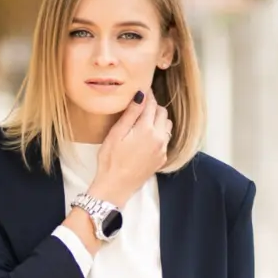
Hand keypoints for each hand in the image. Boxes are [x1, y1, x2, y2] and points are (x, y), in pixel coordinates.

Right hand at [90, 89, 171, 207]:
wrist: (115, 187)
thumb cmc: (110, 160)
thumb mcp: (116, 133)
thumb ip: (131, 113)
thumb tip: (141, 95)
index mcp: (147, 129)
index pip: (151, 104)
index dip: (147, 95)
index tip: (142, 90)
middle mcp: (159, 138)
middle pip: (162, 113)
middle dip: (153, 107)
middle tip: (141, 107)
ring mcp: (162, 150)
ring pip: (167, 126)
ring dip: (159, 120)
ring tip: (144, 122)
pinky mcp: (161, 159)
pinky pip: (165, 140)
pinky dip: (159, 134)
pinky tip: (146, 139)